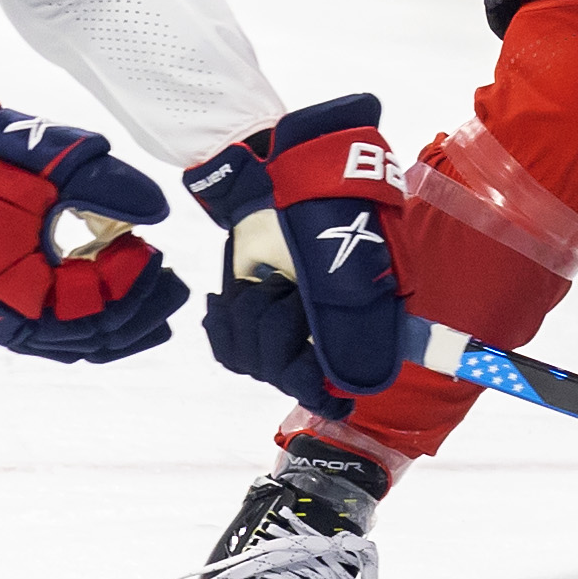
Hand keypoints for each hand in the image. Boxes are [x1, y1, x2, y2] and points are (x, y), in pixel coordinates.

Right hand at [0, 62, 185, 360]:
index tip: (152, 248)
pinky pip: (49, 334)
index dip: (134, 283)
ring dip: (120, 326)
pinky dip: (86, 326)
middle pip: (93, 337)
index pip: (98, 306)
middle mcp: (9, 317)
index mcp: (20, 289)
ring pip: (73, 343)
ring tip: (158, 302)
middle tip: (176, 284)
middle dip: (141, 312)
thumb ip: (103, 185)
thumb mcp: (41, 163)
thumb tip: (156, 210)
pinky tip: (110, 305)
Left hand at [184, 96, 421, 415]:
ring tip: (265, 282)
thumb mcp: (343, 268)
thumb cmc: (320, 218)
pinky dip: (223, 327)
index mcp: (353, 329)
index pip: (332, 386)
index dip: (319, 389)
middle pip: (284, 376)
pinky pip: (229, 352)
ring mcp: (281, 334)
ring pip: (253, 363)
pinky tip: (223, 304)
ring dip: (250, 316)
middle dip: (275, 329)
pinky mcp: (248, 324)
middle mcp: (317, 341)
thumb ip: (347, 328)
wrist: (275, 189)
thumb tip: (349, 383)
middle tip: (285, 290)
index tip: (316, 386)